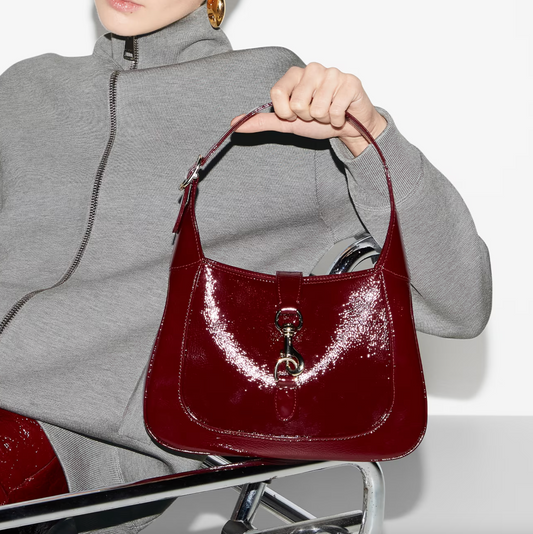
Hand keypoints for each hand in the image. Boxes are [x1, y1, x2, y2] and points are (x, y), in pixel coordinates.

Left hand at [231, 63, 386, 156]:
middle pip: (297, 103)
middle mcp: (313, 69)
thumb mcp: (287, 123)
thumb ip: (262, 122)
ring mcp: (332, 74)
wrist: (347, 127)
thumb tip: (235, 123)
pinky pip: (334, 110)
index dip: (285, 112)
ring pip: (316, 108)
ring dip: (323, 119)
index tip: (295, 114)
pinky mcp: (350, 82)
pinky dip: (337, 120)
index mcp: (295, 75)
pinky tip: (340, 114)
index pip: (277, 95)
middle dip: (307, 117)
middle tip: (316, 114)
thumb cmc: (318, 121)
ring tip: (329, 113)